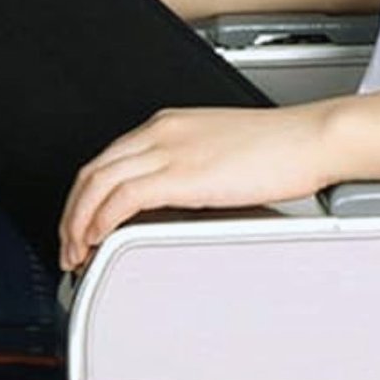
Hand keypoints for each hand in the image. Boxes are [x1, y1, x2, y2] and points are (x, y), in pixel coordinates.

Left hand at [59, 103, 337, 271]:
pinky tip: (98, 240)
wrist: (310, 139)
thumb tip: (172, 209)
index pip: (106, 160)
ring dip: (79, 223)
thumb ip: (189, 174)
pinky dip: (101, 220)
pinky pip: (121, 197)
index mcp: (167, 125)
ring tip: (78, 253)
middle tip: (69, 245)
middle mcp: (160, 133)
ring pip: (97, 184)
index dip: (84, 196)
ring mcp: (168, 150)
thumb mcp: (220, 156)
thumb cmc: (281, 150)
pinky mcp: (180, 174)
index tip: (81, 224)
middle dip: (71, 213)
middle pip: (91, 171)